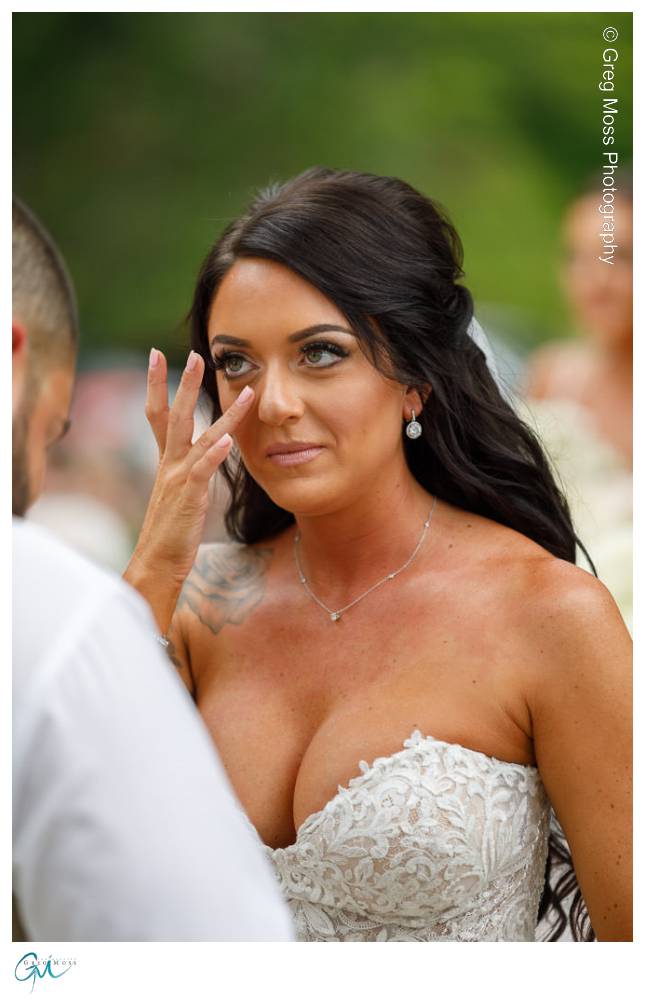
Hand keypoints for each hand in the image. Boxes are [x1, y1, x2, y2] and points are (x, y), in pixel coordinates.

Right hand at [124, 347, 253, 625]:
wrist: (156, 564)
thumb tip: (206, 454)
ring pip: (200, 437)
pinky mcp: (189, 497)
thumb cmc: (170, 533)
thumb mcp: (178, 495)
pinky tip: (229, 439)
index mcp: (167, 462)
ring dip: (223, 414)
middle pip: (175, 415)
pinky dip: (216, 454)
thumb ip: (188, 471)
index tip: (156, 355)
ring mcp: (179, 479)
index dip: (158, 385)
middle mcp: (170, 465)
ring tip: (243, 391)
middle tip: (194, 353)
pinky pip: (203, 471)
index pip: (159, 415)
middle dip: (183, 383)